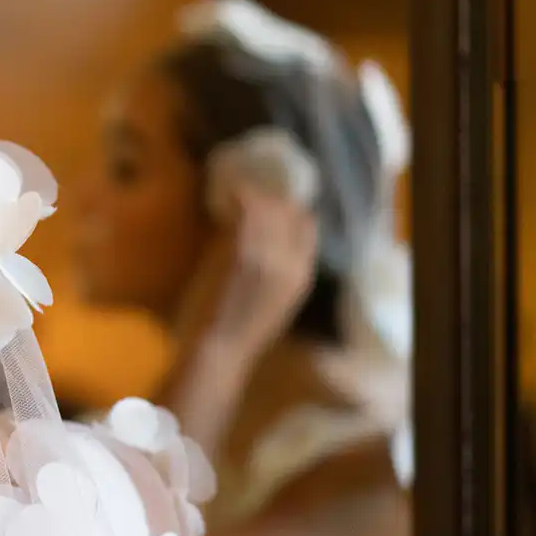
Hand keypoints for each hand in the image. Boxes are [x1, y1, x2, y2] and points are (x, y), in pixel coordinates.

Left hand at [179, 187, 318, 359]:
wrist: (226, 344)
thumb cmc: (250, 327)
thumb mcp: (285, 299)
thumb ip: (289, 270)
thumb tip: (285, 241)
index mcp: (304, 276)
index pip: (310, 230)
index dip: (296, 213)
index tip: (281, 205)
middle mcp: (291, 263)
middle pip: (291, 215)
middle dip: (275, 201)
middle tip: (257, 194)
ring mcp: (268, 257)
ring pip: (270, 211)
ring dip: (256, 197)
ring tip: (243, 192)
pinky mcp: (244, 256)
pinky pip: (247, 216)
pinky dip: (240, 201)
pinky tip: (231, 194)